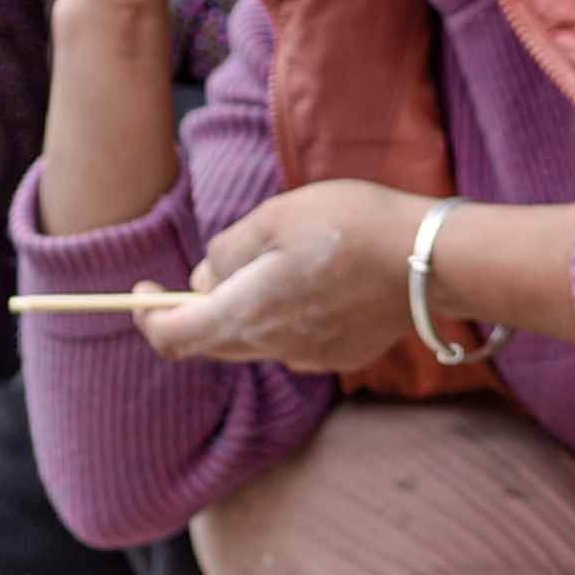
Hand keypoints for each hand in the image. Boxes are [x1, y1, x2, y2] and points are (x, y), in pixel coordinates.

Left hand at [138, 179, 427, 374]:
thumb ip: (227, 252)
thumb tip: (206, 278)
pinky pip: (296, 339)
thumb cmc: (349, 226)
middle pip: (212, 340)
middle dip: (201, 305)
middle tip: (224, 259)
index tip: (142, 288)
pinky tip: (324, 278)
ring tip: (286, 256)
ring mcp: (311, 356)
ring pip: (256, 338)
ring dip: (251, 306)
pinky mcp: (343, 355)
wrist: (432, 258)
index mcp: (245, 315)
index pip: (171, 338)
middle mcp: (273, 348)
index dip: (146, 316)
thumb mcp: (273, 217)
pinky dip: (291, 313)